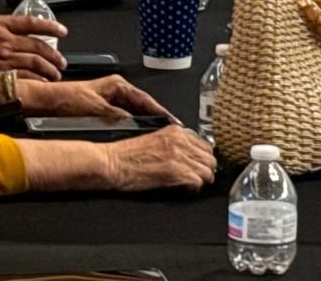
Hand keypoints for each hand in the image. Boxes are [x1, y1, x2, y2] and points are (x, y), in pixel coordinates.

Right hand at [0, 15, 67, 79]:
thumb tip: (7, 29)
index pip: (32, 23)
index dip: (51, 26)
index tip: (62, 30)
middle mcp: (3, 40)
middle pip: (37, 46)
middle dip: (53, 55)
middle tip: (61, 61)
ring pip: (32, 64)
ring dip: (47, 70)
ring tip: (55, 75)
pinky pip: (19, 78)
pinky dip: (32, 81)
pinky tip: (38, 85)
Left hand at [28, 74, 179, 121]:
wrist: (48, 104)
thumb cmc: (68, 101)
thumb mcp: (98, 111)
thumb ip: (119, 117)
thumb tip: (136, 124)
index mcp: (118, 85)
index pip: (146, 99)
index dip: (160, 111)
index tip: (172, 121)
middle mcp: (115, 90)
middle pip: (141, 106)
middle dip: (154, 118)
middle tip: (167, 131)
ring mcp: (109, 99)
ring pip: (133, 113)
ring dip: (142, 123)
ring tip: (154, 135)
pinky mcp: (103, 109)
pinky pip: (123, 118)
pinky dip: (131, 126)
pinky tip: (134, 136)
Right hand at [99, 124, 215, 191]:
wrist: (110, 163)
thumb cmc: (125, 155)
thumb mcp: (153, 140)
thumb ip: (173, 144)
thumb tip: (189, 156)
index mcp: (175, 131)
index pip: (205, 145)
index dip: (203, 158)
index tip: (199, 166)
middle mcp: (179, 141)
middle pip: (210, 158)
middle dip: (205, 170)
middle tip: (196, 178)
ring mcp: (178, 156)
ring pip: (207, 171)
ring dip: (200, 180)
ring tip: (189, 185)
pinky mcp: (174, 172)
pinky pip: (197, 182)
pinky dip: (193, 189)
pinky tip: (183, 190)